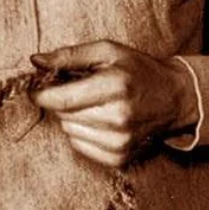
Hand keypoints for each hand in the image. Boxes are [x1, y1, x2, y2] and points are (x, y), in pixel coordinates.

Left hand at [30, 40, 198, 167]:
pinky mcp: (119, 158)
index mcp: (114, 86)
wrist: (173, 98)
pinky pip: (79, 146)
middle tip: (75, 88)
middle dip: (61, 100)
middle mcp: (118, 117)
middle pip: (63, 114)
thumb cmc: (137, 70)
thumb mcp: (107, 51)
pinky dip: (82, 132)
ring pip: (68, 130)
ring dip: (72, 116)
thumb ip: (69, 56)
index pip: (62, 99)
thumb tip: (35, 61)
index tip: (35, 87)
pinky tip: (99, 119)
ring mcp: (120, 141)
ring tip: (93, 103)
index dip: (41, 94)